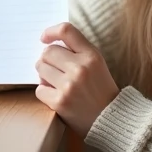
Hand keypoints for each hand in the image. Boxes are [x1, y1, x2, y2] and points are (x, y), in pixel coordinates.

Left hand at [34, 22, 119, 138]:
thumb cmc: (101, 90)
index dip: (51, 31)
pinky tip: (56, 96)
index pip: (66, 31)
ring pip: (40, 68)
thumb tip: (49, 45)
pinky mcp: (60, 102)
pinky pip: (39, 89)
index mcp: (92, 55)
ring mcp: (69, 85)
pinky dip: (45, 92)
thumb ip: (78, 52)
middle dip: (47, 60)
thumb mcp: (97, 64)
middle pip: (48, 52)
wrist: (111, 120)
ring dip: (44, 75)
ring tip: (55, 82)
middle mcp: (80, 68)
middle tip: (53, 69)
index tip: (44, 38)